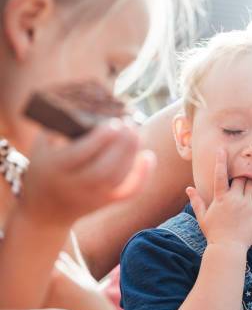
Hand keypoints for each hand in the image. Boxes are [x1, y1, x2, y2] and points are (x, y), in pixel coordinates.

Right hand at [19, 119, 155, 226]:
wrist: (45, 208)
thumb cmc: (46, 165)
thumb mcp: (44, 144)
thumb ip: (62, 125)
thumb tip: (90, 101)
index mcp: (55, 167)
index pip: (80, 154)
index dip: (99, 139)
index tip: (113, 123)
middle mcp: (75, 185)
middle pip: (104, 169)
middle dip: (121, 145)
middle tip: (129, 124)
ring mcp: (93, 196)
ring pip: (119, 178)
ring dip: (132, 153)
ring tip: (135, 132)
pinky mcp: (107, 202)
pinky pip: (129, 192)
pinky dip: (142, 175)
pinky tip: (148, 156)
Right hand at [186, 149, 251, 249]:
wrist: (229, 248)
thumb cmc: (214, 233)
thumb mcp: (202, 217)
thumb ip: (196, 201)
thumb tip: (188, 189)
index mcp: (220, 199)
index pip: (220, 174)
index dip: (221, 160)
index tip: (222, 149)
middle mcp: (235, 199)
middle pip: (241, 177)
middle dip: (241, 173)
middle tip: (241, 171)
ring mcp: (247, 205)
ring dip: (251, 179)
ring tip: (249, 180)